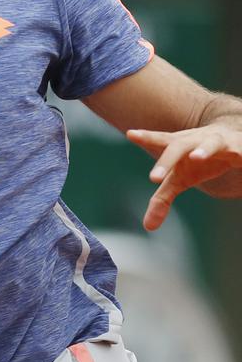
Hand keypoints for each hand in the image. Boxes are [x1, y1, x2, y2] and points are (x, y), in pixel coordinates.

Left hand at [127, 125, 241, 230]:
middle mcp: (195, 140)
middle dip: (167, 160)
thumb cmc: (198, 161)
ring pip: (211, 143)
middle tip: (155, 178)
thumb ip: (162, 198)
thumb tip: (148, 227)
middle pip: (178, 147)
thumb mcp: (180, 179)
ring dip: (204, 149)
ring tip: (196, 158)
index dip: (146, 137)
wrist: (232, 140)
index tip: (130, 134)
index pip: (160, 141)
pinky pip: (241, 151)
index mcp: (178, 146)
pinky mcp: (239, 148)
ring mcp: (218, 142)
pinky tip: (240, 158)